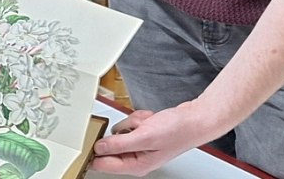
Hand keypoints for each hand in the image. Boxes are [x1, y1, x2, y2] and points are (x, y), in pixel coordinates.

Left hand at [90, 102, 230, 175]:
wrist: (196, 119)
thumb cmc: (178, 130)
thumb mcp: (144, 137)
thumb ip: (119, 144)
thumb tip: (99, 148)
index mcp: (136, 165)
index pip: (103, 165)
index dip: (93, 153)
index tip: (87, 141)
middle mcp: (136, 158)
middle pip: (111, 145)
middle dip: (123, 131)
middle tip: (138, 128)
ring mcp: (140, 146)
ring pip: (120, 131)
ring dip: (133, 122)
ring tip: (149, 123)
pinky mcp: (143, 135)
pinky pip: (131, 124)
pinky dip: (139, 119)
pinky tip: (151, 120)